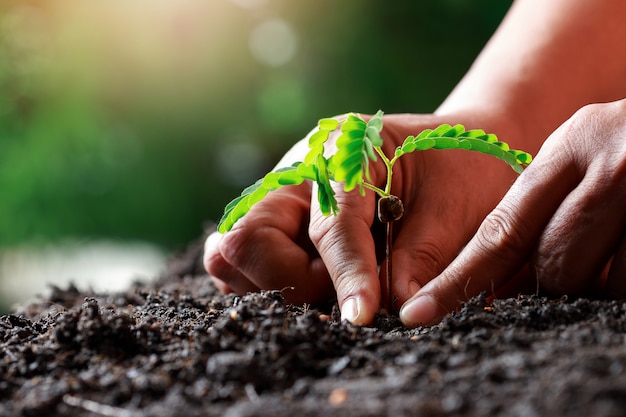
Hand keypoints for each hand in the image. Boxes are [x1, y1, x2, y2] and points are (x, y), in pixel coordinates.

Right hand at [205, 111, 522, 324]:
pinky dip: (273, 281)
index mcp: (345, 151)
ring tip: (331, 284)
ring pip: (234, 253)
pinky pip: (247, 261)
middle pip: (247, 238)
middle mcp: (300, 169)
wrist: (458, 145)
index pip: (330, 226)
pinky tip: (317, 282)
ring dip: (277, 284)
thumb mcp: (454, 210)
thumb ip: (419, 260)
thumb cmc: (463, 168)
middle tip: (342, 292)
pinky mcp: (281, 217)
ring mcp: (283, 194)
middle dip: (290, 281)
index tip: (360, 318)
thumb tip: (390, 311)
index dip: (345, 277)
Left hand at [400, 99, 625, 326]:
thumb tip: (493, 281)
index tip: (420, 313)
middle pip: (554, 267)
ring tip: (617, 247)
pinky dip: (624, 283)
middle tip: (576, 263)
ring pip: (602, 285)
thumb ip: (541, 208)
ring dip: (602, 284)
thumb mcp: (585, 158)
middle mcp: (616, 166)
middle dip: (554, 282)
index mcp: (576, 143)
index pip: (502, 230)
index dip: (459, 280)